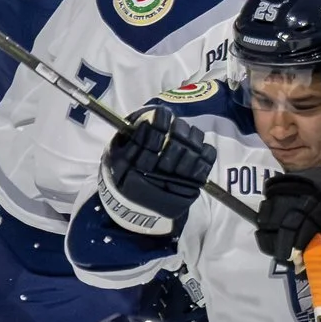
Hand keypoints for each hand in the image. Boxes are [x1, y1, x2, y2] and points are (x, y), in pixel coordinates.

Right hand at [95, 105, 214, 238]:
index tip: (163, 113)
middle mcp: (152, 172)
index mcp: (131, 162)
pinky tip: (200, 146)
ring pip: (191, 150)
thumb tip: (145, 116)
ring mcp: (173, 180)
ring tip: (189, 132)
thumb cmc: (125, 175)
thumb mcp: (114, 156)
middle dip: (178, 127)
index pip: (150, 135)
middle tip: (177, 124)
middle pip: (174, 141)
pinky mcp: (190, 186)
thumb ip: (126, 136)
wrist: (135, 208)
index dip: (159, 120)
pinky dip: (206, 151)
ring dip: (193, 136)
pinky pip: (205, 163)